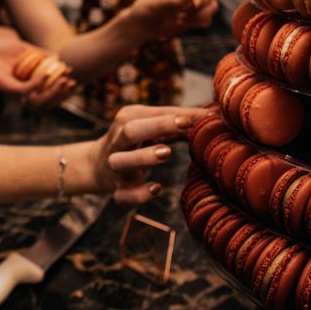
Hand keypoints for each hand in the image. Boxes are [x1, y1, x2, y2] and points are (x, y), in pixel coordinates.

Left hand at [0, 30, 76, 100]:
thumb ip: (39, 54)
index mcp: (26, 83)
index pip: (47, 92)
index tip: (72, 76)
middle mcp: (20, 90)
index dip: (61, 87)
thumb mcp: (23, 48)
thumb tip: (58, 58)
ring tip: (64, 80)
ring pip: (38, 100)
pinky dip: (38, 84)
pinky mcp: (6, 87)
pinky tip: (47, 73)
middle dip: (61, 93)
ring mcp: (14, 90)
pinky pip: (25, 90)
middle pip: (46, 100)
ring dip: (53, 92)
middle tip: (72, 83)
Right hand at [90, 104, 205, 205]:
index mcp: (127, 119)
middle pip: (131, 130)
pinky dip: (138, 194)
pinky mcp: (116, 189)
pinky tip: (156, 189)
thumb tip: (214, 115)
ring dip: (143, 157)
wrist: (96, 165)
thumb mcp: (151, 126)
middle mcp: (118, 141)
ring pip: (121, 161)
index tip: (201, 116)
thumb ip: (178, 120)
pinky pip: (122, 195)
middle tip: (184, 125)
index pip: (151, 114)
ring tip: (167, 152)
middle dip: (157, 126)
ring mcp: (114, 166)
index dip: (175, 115)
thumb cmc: (136, 141)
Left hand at [128, 0, 217, 38]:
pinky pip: (207, 20)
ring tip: (180, 19)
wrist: (143, 25)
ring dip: (198, 16)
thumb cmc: (146, 9)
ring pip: (212, 7)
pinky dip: (197, 23)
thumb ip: (173, 0)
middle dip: (199, 6)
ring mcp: (195, 3)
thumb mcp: (155, 3)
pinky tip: (182, 24)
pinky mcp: (196, 16)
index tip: (194, 3)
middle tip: (181, 14)